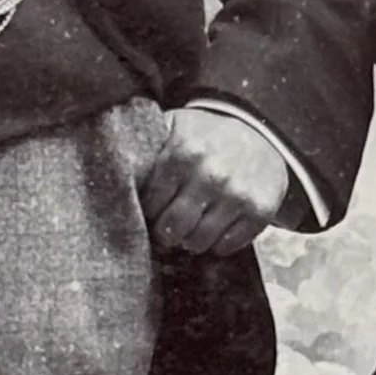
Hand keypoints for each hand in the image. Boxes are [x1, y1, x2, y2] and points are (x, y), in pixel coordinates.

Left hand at [138, 102, 291, 257]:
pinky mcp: (259, 210)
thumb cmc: (205, 135)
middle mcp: (210, 175)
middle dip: (166, 233)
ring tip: (189, 230)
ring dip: (190, 241)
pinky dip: (218, 244)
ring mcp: (237, 194)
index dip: (148, 213)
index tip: (151, 213)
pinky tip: (214, 230)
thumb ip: (147, 151)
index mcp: (182, 153)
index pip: (151, 204)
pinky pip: (227, 246)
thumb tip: (115, 179)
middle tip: (168, 230)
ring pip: (199, 242)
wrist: (260, 132)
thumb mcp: (174, 128)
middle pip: (173, 229)